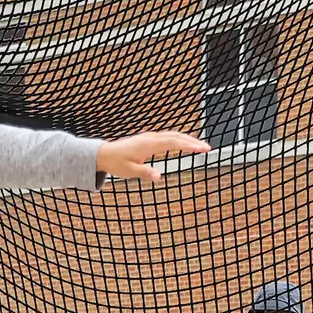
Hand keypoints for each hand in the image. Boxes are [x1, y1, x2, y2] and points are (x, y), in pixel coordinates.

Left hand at [96, 131, 210, 181]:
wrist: (104, 154)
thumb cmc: (116, 162)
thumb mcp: (129, 171)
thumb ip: (144, 173)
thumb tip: (158, 177)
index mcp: (148, 144)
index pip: (174, 142)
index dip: (189, 145)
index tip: (202, 149)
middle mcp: (151, 138)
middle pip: (177, 136)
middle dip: (193, 142)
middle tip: (208, 148)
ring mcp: (150, 137)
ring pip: (173, 135)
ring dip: (187, 139)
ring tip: (200, 147)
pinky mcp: (149, 139)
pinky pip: (168, 137)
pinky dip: (179, 139)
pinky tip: (185, 144)